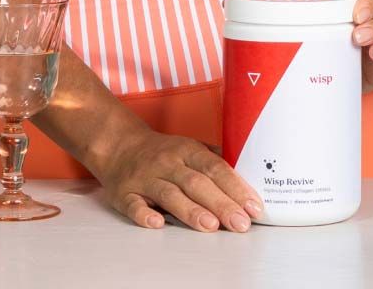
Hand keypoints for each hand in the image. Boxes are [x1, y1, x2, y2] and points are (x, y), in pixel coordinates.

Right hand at [87, 121, 263, 232]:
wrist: (118, 146)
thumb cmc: (161, 152)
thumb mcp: (189, 147)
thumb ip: (215, 160)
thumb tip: (249, 173)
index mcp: (186, 150)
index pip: (215, 167)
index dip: (235, 186)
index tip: (253, 206)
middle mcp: (167, 162)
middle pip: (196, 183)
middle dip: (220, 203)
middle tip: (240, 223)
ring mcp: (145, 178)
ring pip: (169, 194)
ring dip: (190, 210)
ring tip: (211, 226)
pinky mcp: (125, 193)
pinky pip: (134, 204)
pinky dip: (145, 214)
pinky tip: (158, 223)